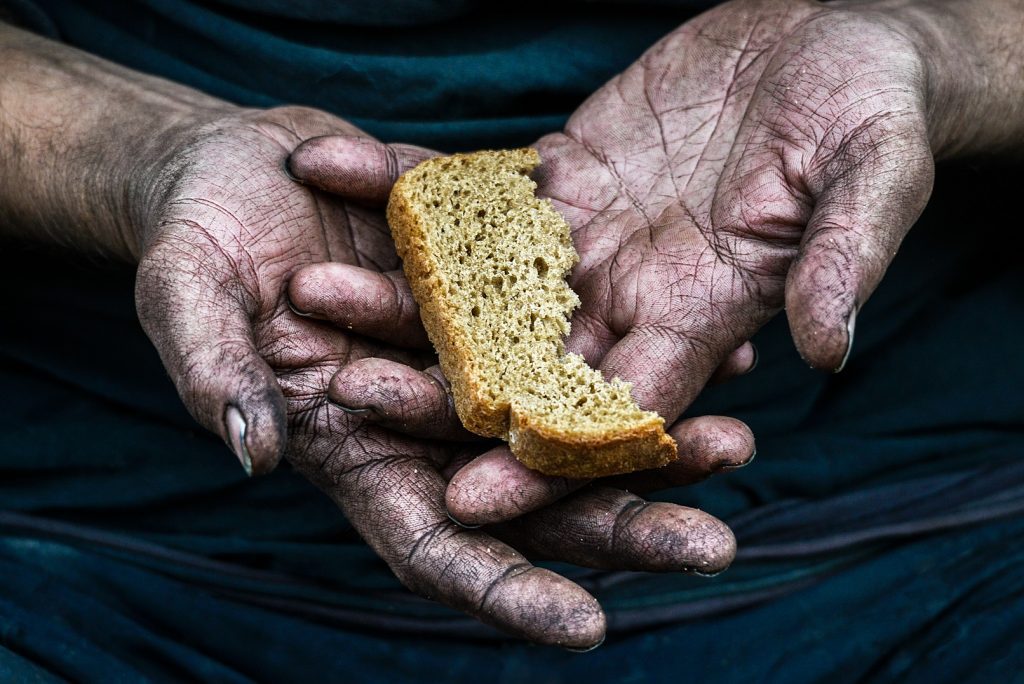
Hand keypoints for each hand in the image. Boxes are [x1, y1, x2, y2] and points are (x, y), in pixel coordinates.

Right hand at [136, 110, 744, 647]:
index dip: (506, 592)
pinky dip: (640, 341)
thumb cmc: (196, 243)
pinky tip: (719, 342)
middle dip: (620, 521)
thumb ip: (214, 376)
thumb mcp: (185, 300)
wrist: (241, 169)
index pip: (436, 543)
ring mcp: (471, 358)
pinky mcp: (498, 296)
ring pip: (573, 415)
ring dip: (653, 434)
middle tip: (715, 542)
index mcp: (357, 447)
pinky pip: (577, 330)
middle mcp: (429, 418)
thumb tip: (252, 452)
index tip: (588, 630)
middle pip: (534, 493)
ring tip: (738, 436)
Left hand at [284, 0, 1023, 528]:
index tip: (471, 496)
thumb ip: (844, 260)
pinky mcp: (563, 172)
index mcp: (707, 312)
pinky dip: (408, 182)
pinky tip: (332, 166)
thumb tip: (829, 351)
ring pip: (480, 277)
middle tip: (345, 394)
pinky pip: (475, 188)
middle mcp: (634, 288)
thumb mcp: (875, 177)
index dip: (548, 456)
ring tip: (308, 289)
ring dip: (396, 286)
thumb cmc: (874, 111)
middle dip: (436, 383)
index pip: (619, 407)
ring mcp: (590, 233)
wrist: (835, 43)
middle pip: (525, 357)